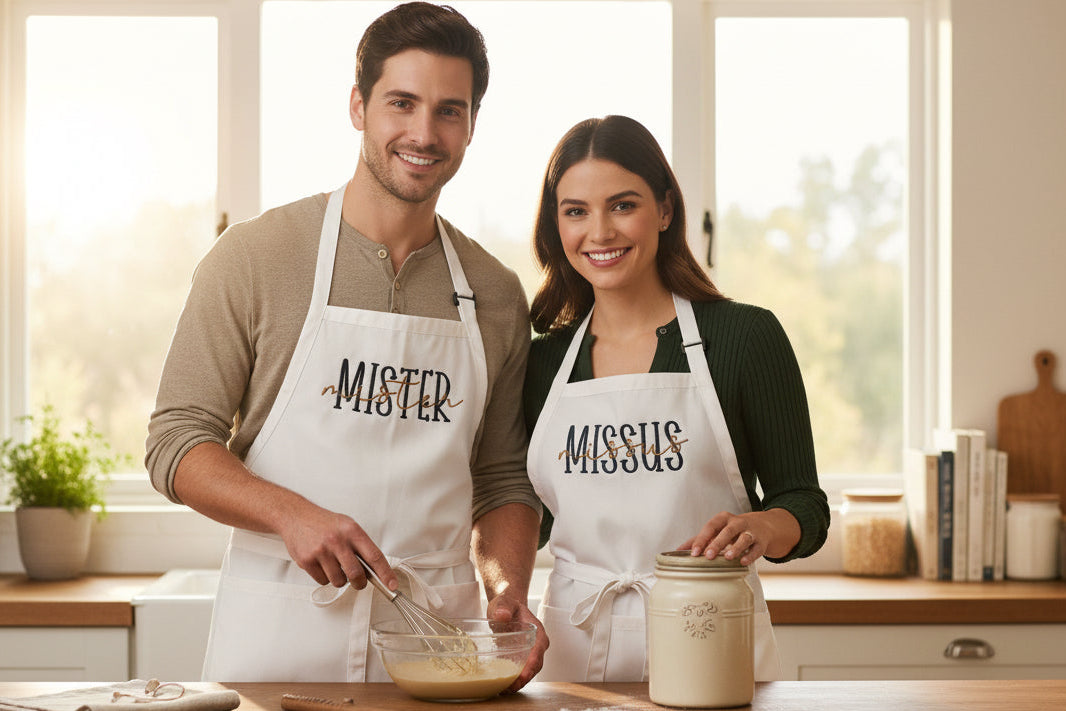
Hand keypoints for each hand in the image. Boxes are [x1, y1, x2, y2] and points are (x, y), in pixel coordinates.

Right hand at [277, 503, 397, 591]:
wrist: (296, 516)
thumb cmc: (324, 523)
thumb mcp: (347, 526)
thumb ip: (360, 545)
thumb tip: (375, 569)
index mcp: (352, 531)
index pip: (374, 556)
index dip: (385, 573)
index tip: (392, 584)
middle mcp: (337, 541)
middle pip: (356, 574)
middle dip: (360, 583)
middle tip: (359, 582)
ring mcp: (321, 551)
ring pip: (339, 581)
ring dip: (340, 579)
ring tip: (335, 565)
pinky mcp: (307, 561)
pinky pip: (323, 581)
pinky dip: (325, 577)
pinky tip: (322, 564)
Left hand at [485, 594, 547, 692]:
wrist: (506, 607)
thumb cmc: (507, 604)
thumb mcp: (504, 602)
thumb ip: (504, 607)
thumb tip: (502, 615)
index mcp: (537, 631)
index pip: (538, 651)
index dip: (531, 665)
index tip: (523, 676)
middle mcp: (536, 645)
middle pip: (535, 666)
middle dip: (524, 678)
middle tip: (510, 687)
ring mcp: (530, 653)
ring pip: (529, 671)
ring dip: (519, 682)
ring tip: (504, 689)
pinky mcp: (521, 658)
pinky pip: (520, 671)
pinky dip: (513, 679)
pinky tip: (502, 685)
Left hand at [681, 509, 798, 565]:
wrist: (762, 526)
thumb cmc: (734, 529)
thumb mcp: (717, 530)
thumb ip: (699, 539)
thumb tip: (678, 550)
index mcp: (723, 519)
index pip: (710, 527)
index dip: (702, 539)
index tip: (694, 552)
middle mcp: (737, 523)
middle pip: (727, 531)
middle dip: (717, 543)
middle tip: (708, 556)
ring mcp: (751, 532)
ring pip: (744, 538)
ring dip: (736, 547)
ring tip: (728, 557)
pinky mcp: (761, 542)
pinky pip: (756, 549)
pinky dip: (750, 555)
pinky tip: (743, 562)